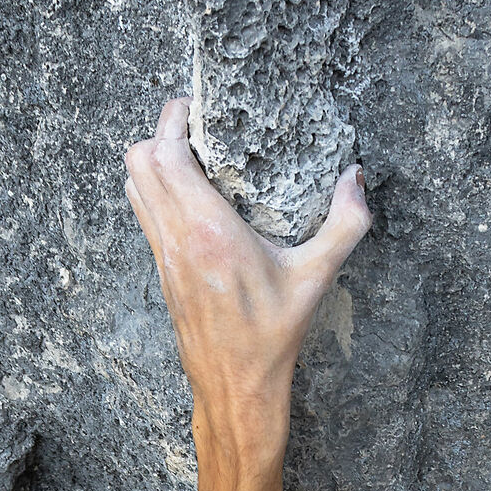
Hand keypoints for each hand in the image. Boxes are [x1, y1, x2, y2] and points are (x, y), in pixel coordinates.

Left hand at [124, 97, 369, 462]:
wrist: (235, 386)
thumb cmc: (273, 335)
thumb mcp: (317, 277)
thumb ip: (345, 224)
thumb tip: (357, 178)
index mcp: (209, 232)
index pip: (166, 156)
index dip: (170, 120)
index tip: (191, 104)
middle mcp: (177, 239)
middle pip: (137, 163)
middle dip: (158, 133)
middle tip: (192, 123)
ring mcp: (163, 256)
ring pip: (133, 188)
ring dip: (152, 162)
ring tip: (190, 154)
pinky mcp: (162, 271)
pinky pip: (145, 215)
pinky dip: (156, 192)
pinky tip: (191, 196)